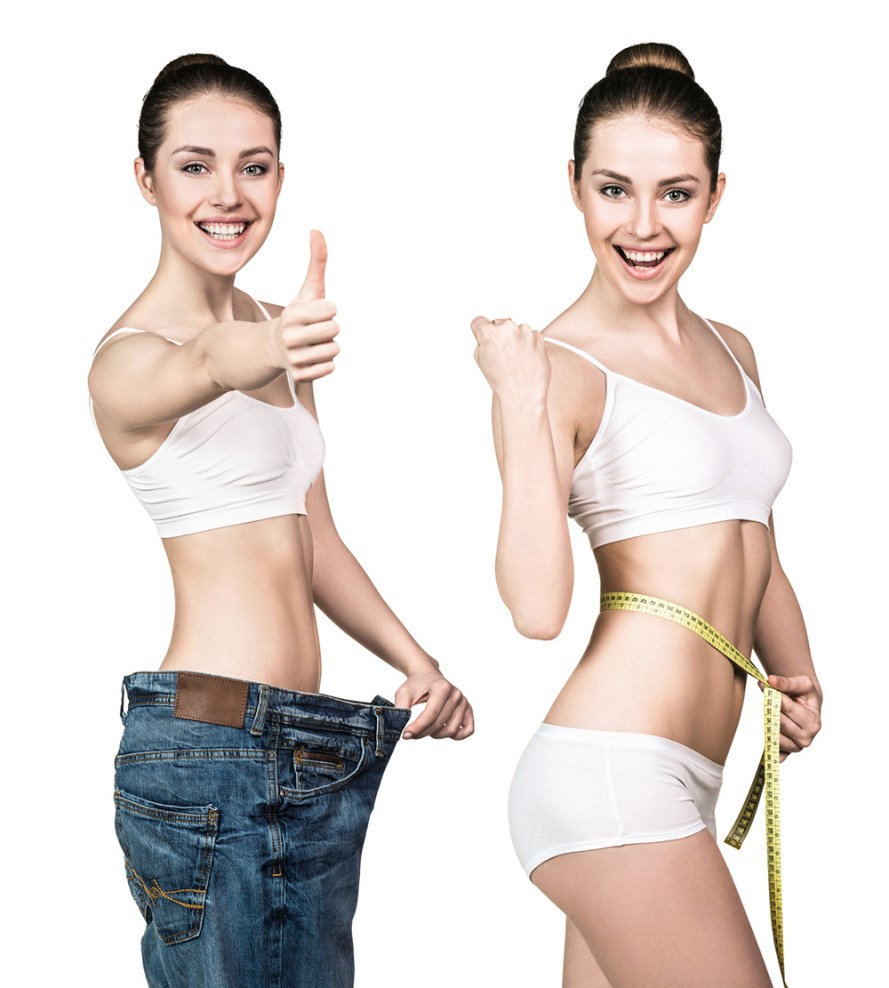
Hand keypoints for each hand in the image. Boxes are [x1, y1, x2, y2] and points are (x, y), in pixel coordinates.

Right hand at [273, 230, 339, 381]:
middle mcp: (289, 338)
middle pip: (335, 330)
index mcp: (291, 315)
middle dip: (329, 328)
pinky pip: (330, 368)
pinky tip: (311, 357)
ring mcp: (293, 358)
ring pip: (334, 350)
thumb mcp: (307, 289)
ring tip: (312, 343)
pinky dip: (325, 363)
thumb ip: (316, 262)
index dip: (328, 309)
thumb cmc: (297, 315)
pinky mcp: (300, 376)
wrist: (271, 347)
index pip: (331, 310)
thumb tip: (317, 230)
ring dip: (328, 346)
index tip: (316, 312)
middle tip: (314, 329)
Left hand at [395, 667, 474, 740]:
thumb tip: (399, 727)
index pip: (430, 714)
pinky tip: (443, 731)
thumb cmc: (416, 685)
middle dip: (423, 733)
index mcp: (442, 687)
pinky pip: (468, 730)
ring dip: (436, 735)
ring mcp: (464, 702)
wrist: (427, 675)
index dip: (417, 728)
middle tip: (411, 734)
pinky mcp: (468, 709)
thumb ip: (401, 708)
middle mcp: (456, 694)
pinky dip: (457, 736)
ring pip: (452, 730)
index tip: (406, 735)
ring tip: (426, 730)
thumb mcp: (404, 693)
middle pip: (439, 724)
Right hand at [470, 315, 550, 403]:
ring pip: (516, 330)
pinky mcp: (538, 337)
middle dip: (500, 336)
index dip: (480, 332)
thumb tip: (487, 330)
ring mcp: (525, 331)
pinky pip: (530, 335)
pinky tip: (525, 359)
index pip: (479, 321)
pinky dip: (528, 344)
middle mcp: (508, 328)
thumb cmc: (501, 380)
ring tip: (515, 360)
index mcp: (489, 332)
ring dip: (515, 339)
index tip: (484, 341)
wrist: (523, 394)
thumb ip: (482, 340)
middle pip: (499, 324)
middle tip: (502, 355)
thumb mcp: (481, 359)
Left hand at [761, 675, 821, 761]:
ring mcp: (796, 746)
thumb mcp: (803, 683)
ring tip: (774, 712)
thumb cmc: (806, 694)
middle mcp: (806, 737)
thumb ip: (787, 682)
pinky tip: (768, 744)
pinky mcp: (787, 751)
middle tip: (767, 697)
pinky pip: (775, 751)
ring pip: (774, 734)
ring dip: (769, 722)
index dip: (773, 695)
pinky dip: (770, 748)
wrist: (808, 704)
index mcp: (813, 721)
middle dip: (771, 708)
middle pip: (779, 722)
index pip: (787, 708)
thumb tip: (771, 681)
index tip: (763, 684)